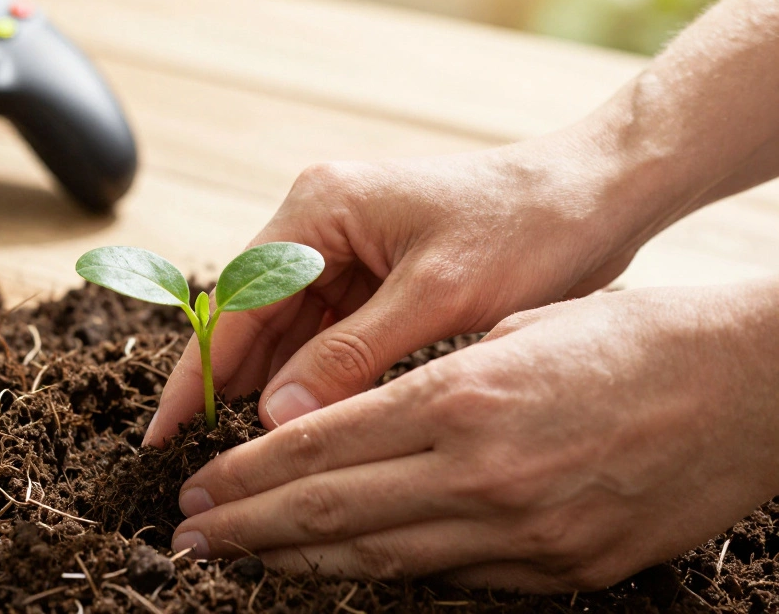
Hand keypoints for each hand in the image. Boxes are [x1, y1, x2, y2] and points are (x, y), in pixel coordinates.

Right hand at [145, 138, 645, 443]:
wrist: (596, 197)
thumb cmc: (525, 228)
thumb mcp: (436, 298)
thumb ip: (350, 357)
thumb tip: (278, 418)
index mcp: (319, 208)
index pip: (236, 301)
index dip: (199, 374)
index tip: (167, 434)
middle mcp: (319, 221)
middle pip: (251, 316)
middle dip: (225, 385)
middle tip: (194, 460)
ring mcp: (346, 246)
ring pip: (285, 328)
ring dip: (266, 385)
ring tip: (238, 452)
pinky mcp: (374, 270)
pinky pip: (324, 331)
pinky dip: (311, 374)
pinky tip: (295, 418)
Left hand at [167, 284, 778, 590]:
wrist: (752, 389)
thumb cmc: (632, 336)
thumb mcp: (513, 331)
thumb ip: (426, 384)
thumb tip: (348, 423)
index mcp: (464, 396)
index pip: (321, 445)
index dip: (247, 473)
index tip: (196, 486)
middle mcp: (482, 472)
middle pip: (332, 510)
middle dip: (249, 527)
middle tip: (189, 539)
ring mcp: (524, 532)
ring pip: (380, 558)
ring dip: (299, 563)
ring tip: (241, 564)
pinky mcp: (562, 571)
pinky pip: (449, 578)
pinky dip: (381, 574)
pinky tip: (338, 573)